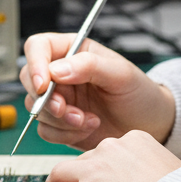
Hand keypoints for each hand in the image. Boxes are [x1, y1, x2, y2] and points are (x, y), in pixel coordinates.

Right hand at [20, 33, 175, 150]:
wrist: (150, 126)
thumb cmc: (139, 94)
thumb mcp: (121, 74)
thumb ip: (90, 66)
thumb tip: (57, 70)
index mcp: (73, 51)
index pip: (39, 47)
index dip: (35, 64)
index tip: (44, 84)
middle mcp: (61, 74)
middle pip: (30, 79)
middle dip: (47, 99)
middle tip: (67, 110)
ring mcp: (59, 99)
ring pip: (36, 108)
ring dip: (61, 119)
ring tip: (88, 120)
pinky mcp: (60, 124)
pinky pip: (45, 130)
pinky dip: (64, 134)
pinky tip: (88, 128)